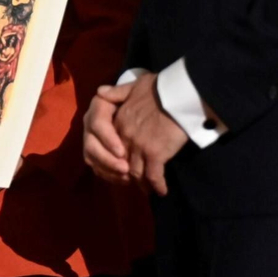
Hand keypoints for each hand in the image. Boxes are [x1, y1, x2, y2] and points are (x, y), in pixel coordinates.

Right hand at [83, 81, 135, 182]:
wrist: (141, 107)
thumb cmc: (140, 98)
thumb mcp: (133, 91)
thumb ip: (119, 91)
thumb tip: (101, 91)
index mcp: (98, 109)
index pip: (97, 124)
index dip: (107, 139)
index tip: (122, 152)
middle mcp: (90, 125)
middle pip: (91, 145)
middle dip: (107, 159)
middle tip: (126, 169)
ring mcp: (92, 140)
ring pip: (92, 158)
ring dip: (108, 170)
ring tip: (127, 177)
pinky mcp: (96, 153)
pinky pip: (97, 167)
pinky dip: (109, 175)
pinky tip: (124, 180)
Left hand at [112, 71, 188, 195]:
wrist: (177, 94)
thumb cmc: (159, 88)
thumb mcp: (134, 86)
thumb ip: (117, 92)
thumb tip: (100, 92)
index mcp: (119, 121)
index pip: (114, 146)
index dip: (119, 158)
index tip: (126, 165)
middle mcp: (125, 136)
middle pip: (123, 162)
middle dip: (128, 174)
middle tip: (137, 182)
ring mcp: (139, 147)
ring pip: (137, 172)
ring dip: (142, 183)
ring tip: (149, 189)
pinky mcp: (155, 154)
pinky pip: (154, 176)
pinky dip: (157, 185)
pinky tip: (162, 191)